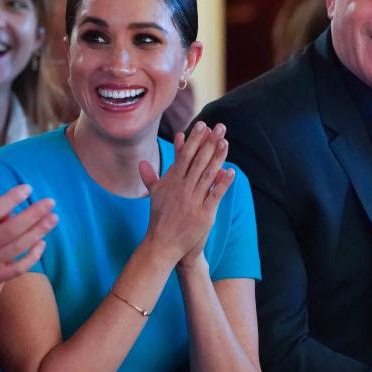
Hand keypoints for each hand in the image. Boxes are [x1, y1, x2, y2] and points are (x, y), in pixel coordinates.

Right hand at [0, 174, 56, 308]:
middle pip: (13, 228)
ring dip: (38, 232)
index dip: (12, 198)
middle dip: (35, 214)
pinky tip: (42, 245)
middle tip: (50, 202)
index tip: (27, 188)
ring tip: (53, 219)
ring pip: (19, 247)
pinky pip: (17, 269)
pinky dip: (32, 258)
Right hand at [139, 121, 233, 266]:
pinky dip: (222, 183)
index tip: (203, 125)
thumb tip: (141, 162)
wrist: (162, 245)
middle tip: (219, 127)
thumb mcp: (154, 195)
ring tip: (225, 142)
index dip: (194, 140)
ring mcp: (193, 202)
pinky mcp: (203, 215)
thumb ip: (150, 177)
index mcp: (171, 182)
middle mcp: (181, 189)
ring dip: (217, 158)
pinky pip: (215, 196)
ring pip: (207, 175)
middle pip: (198, 161)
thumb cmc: (159, 219)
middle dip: (209, 143)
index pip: (184, 156)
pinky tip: (230, 171)